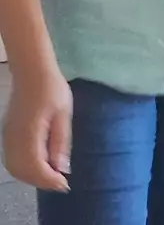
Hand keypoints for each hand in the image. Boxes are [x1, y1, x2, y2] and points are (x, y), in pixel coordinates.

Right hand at [2, 68, 71, 191]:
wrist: (31, 70)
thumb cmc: (51, 88)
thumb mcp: (64, 113)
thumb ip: (61, 141)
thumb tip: (62, 168)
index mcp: (30, 133)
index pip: (36, 167)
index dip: (50, 180)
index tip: (65, 184)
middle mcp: (14, 138)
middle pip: (23, 172)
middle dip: (41, 181)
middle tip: (60, 182)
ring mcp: (8, 136)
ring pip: (14, 168)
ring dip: (31, 177)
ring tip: (51, 174)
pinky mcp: (7, 133)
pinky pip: (11, 159)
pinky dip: (24, 168)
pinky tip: (39, 164)